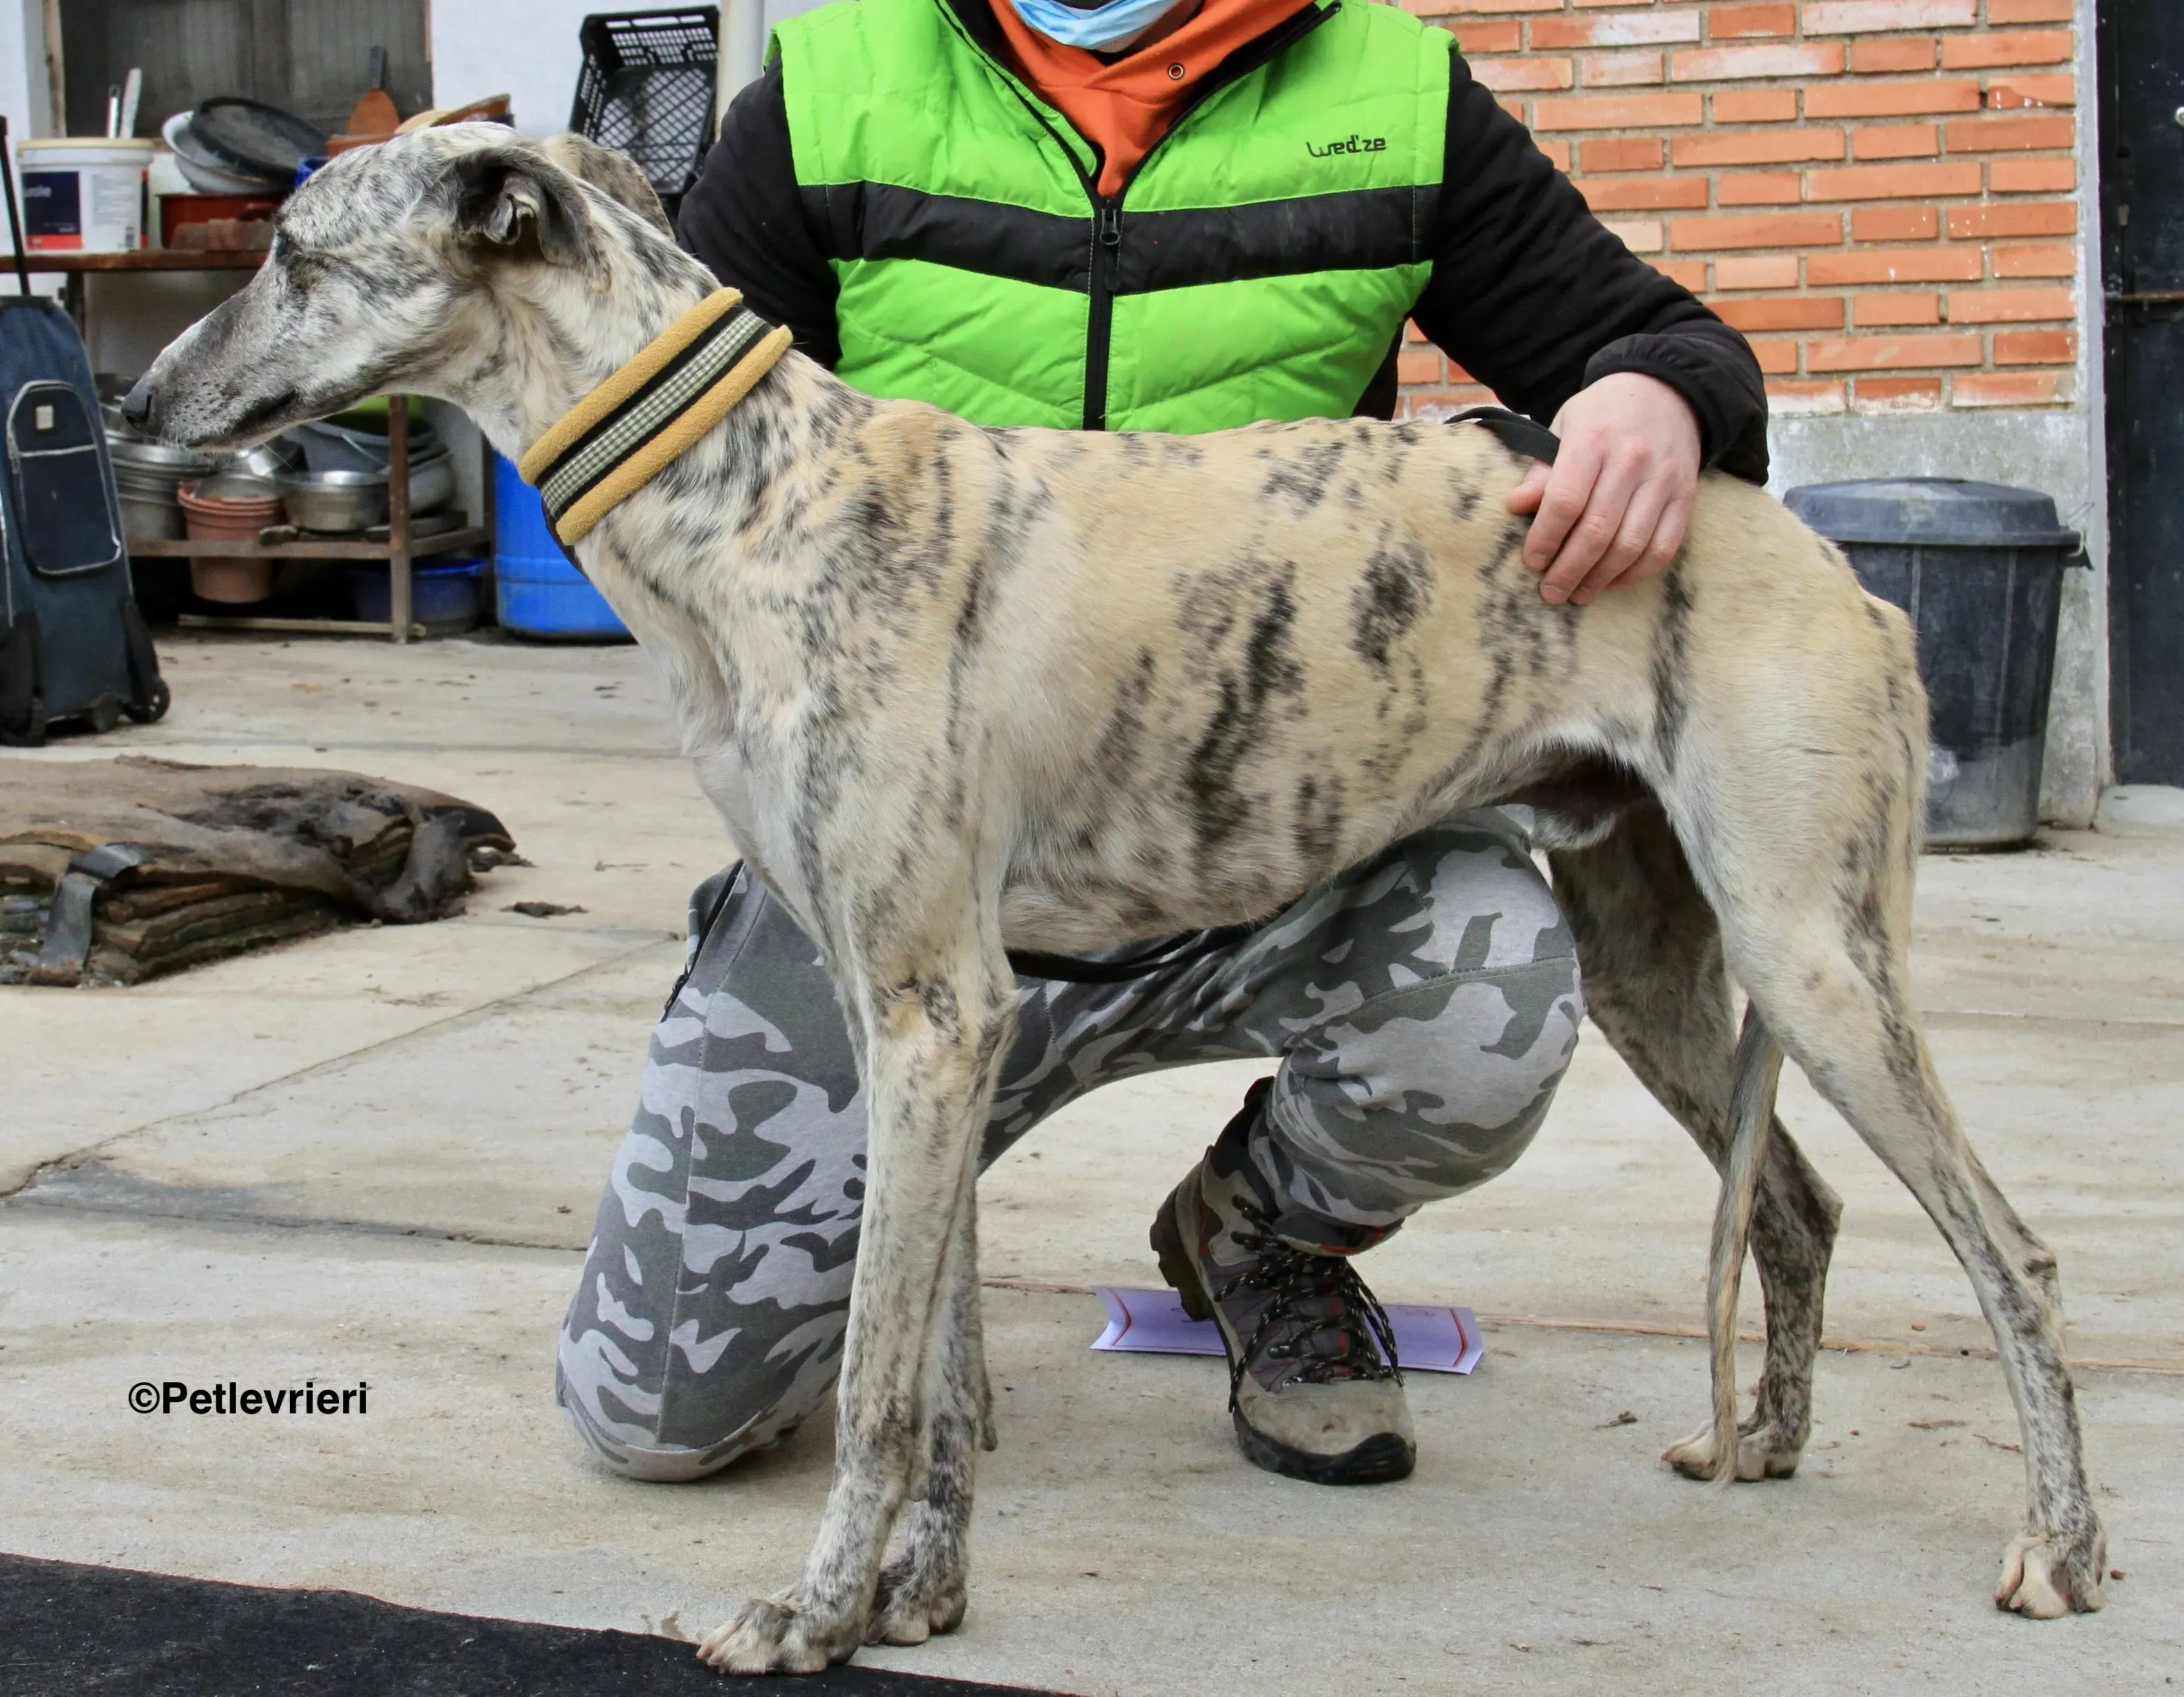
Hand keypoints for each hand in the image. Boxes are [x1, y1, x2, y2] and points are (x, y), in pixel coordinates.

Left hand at [1505, 371, 1701, 606]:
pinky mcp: (1685, 496)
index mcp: (1593, 440)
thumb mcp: (1565, 426)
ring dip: (1600, 579)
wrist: (1668, 390)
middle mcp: (1632, 460)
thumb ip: (1543, 468)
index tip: (1532, 561)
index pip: (1566, 501)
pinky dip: (1636, 573)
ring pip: (1631, 545)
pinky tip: (1613, 581)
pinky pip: (1663, 547)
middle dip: (1569, 570)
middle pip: (1597, 530)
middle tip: (1550, 593)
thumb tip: (1515, 506)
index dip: (1545, 539)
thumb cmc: (1604, 414)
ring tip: (1578, 594)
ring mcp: (1663, 480)